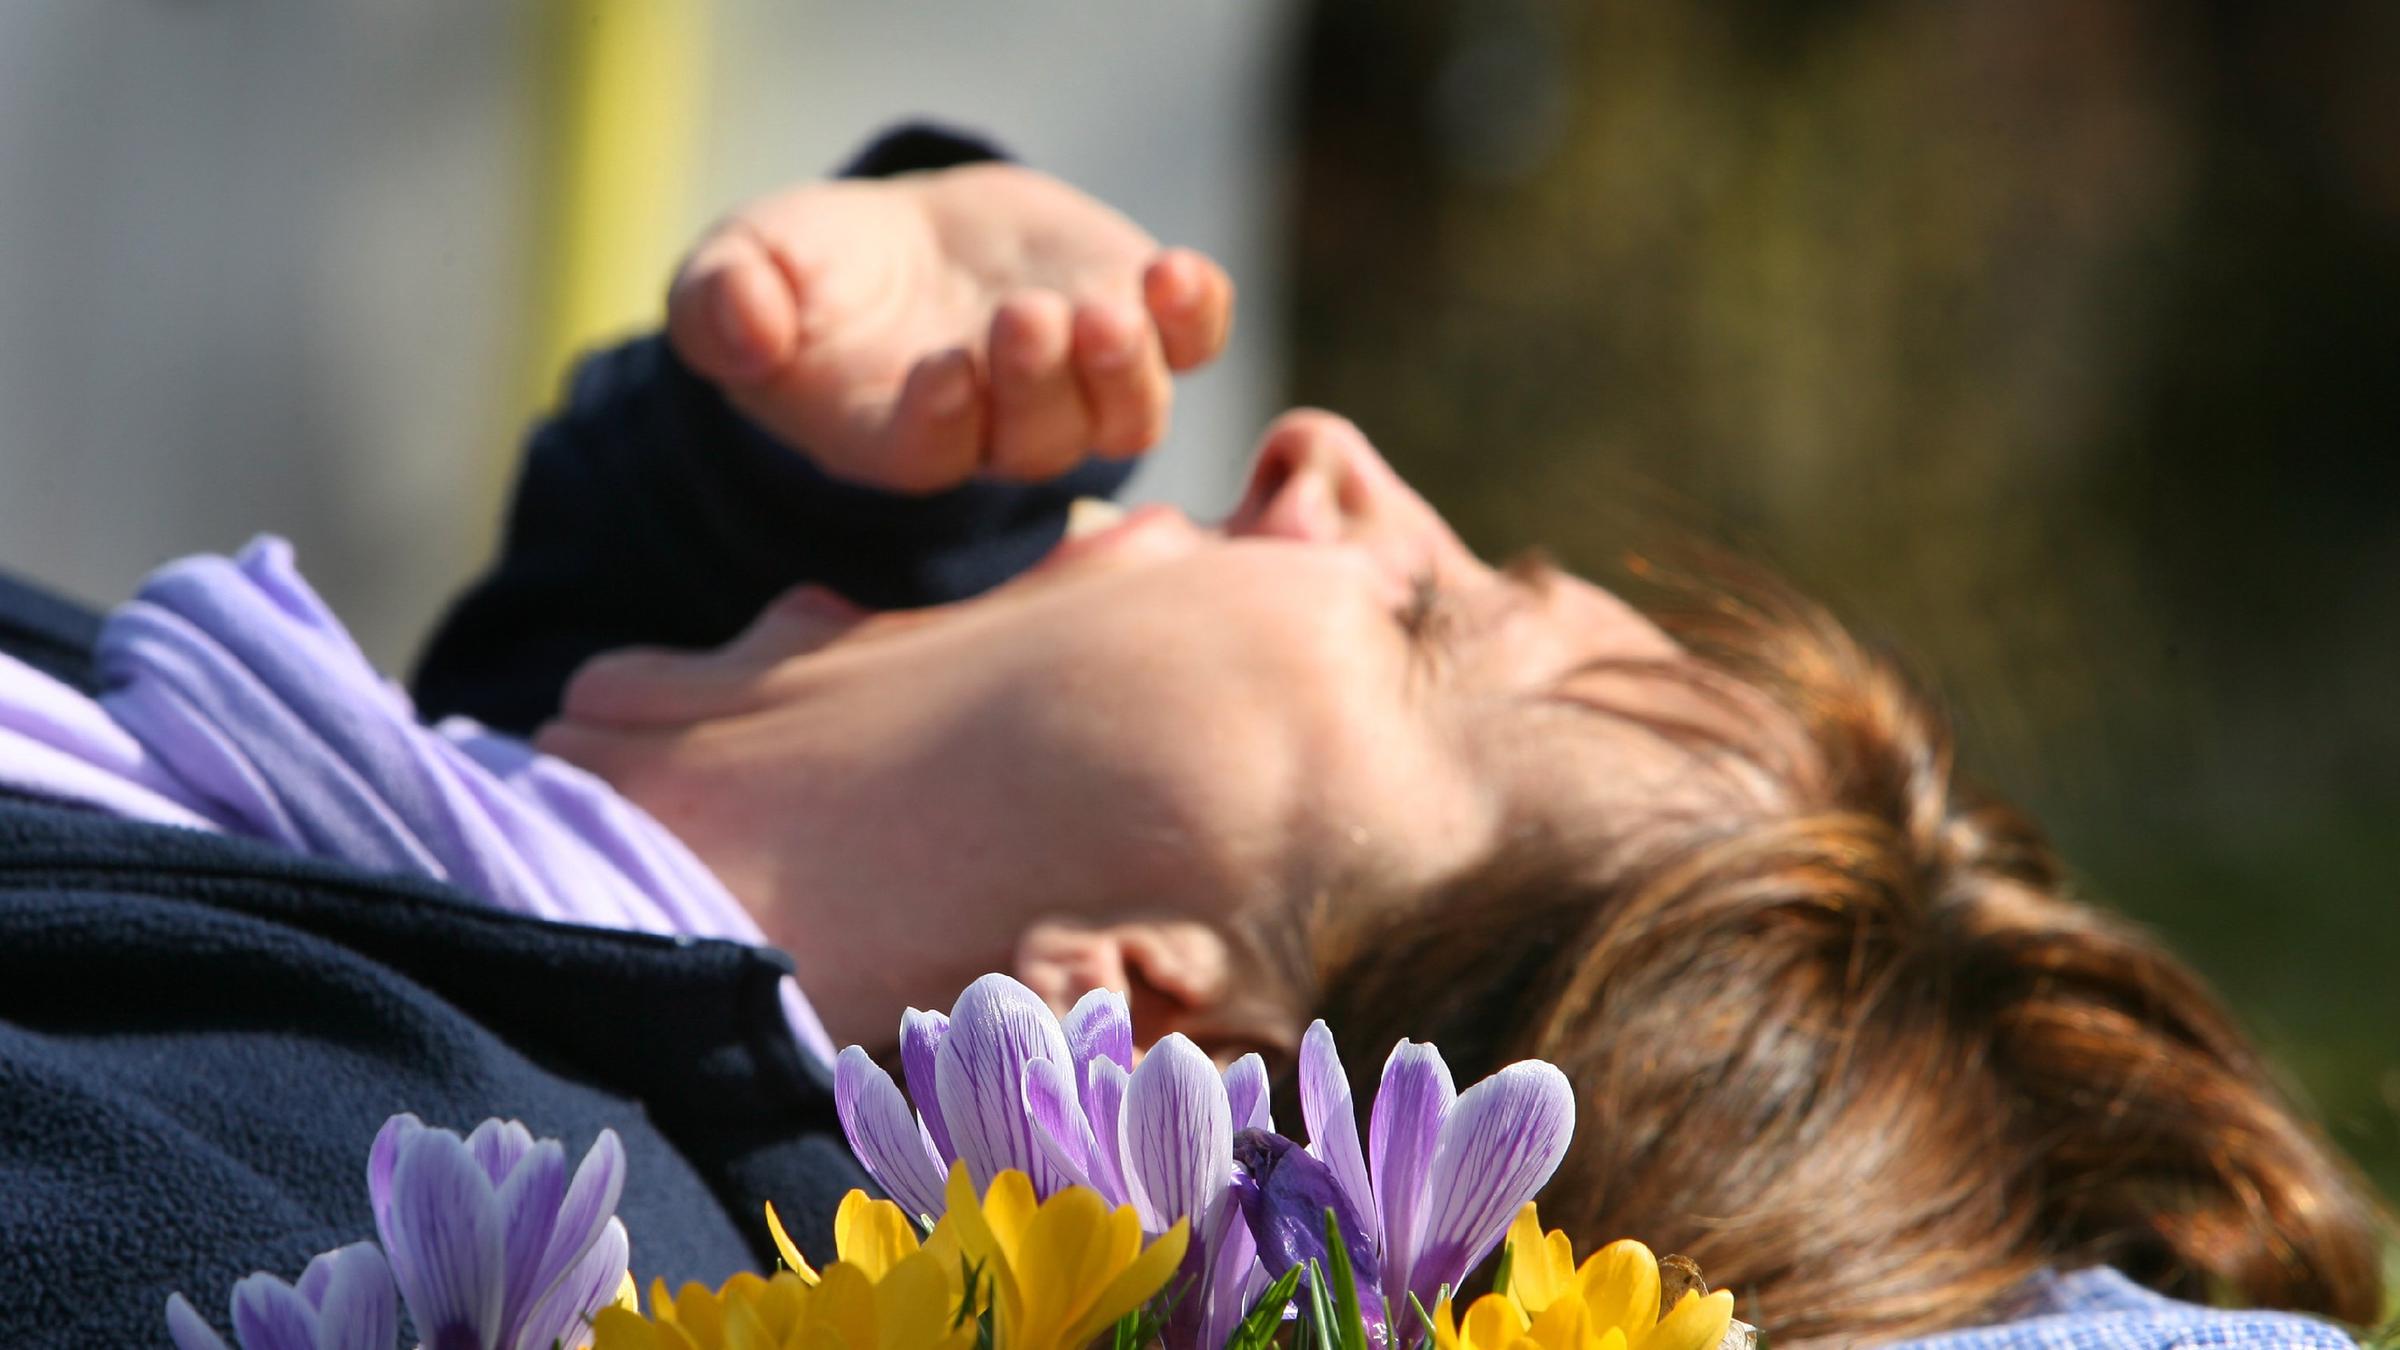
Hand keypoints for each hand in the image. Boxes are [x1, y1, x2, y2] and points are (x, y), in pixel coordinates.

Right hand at [665, 163, 1235, 492]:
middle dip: (1035, 383)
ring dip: (1123, 367)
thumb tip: (744, 331)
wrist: (896, 247)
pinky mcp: (1135, 326)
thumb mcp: (735, 275)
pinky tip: (1177, 274)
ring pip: (1122, 412)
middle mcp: (998, 434)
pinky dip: (1193, 317)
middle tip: (1022, 319)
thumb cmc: (801, 278)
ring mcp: (1077, 385)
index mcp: (897, 439)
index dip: (942, 420)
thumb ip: (724, 307)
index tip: (943, 370)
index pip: (931, 455)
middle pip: (1037, 440)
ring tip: (1112, 312)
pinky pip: (1187, 345)